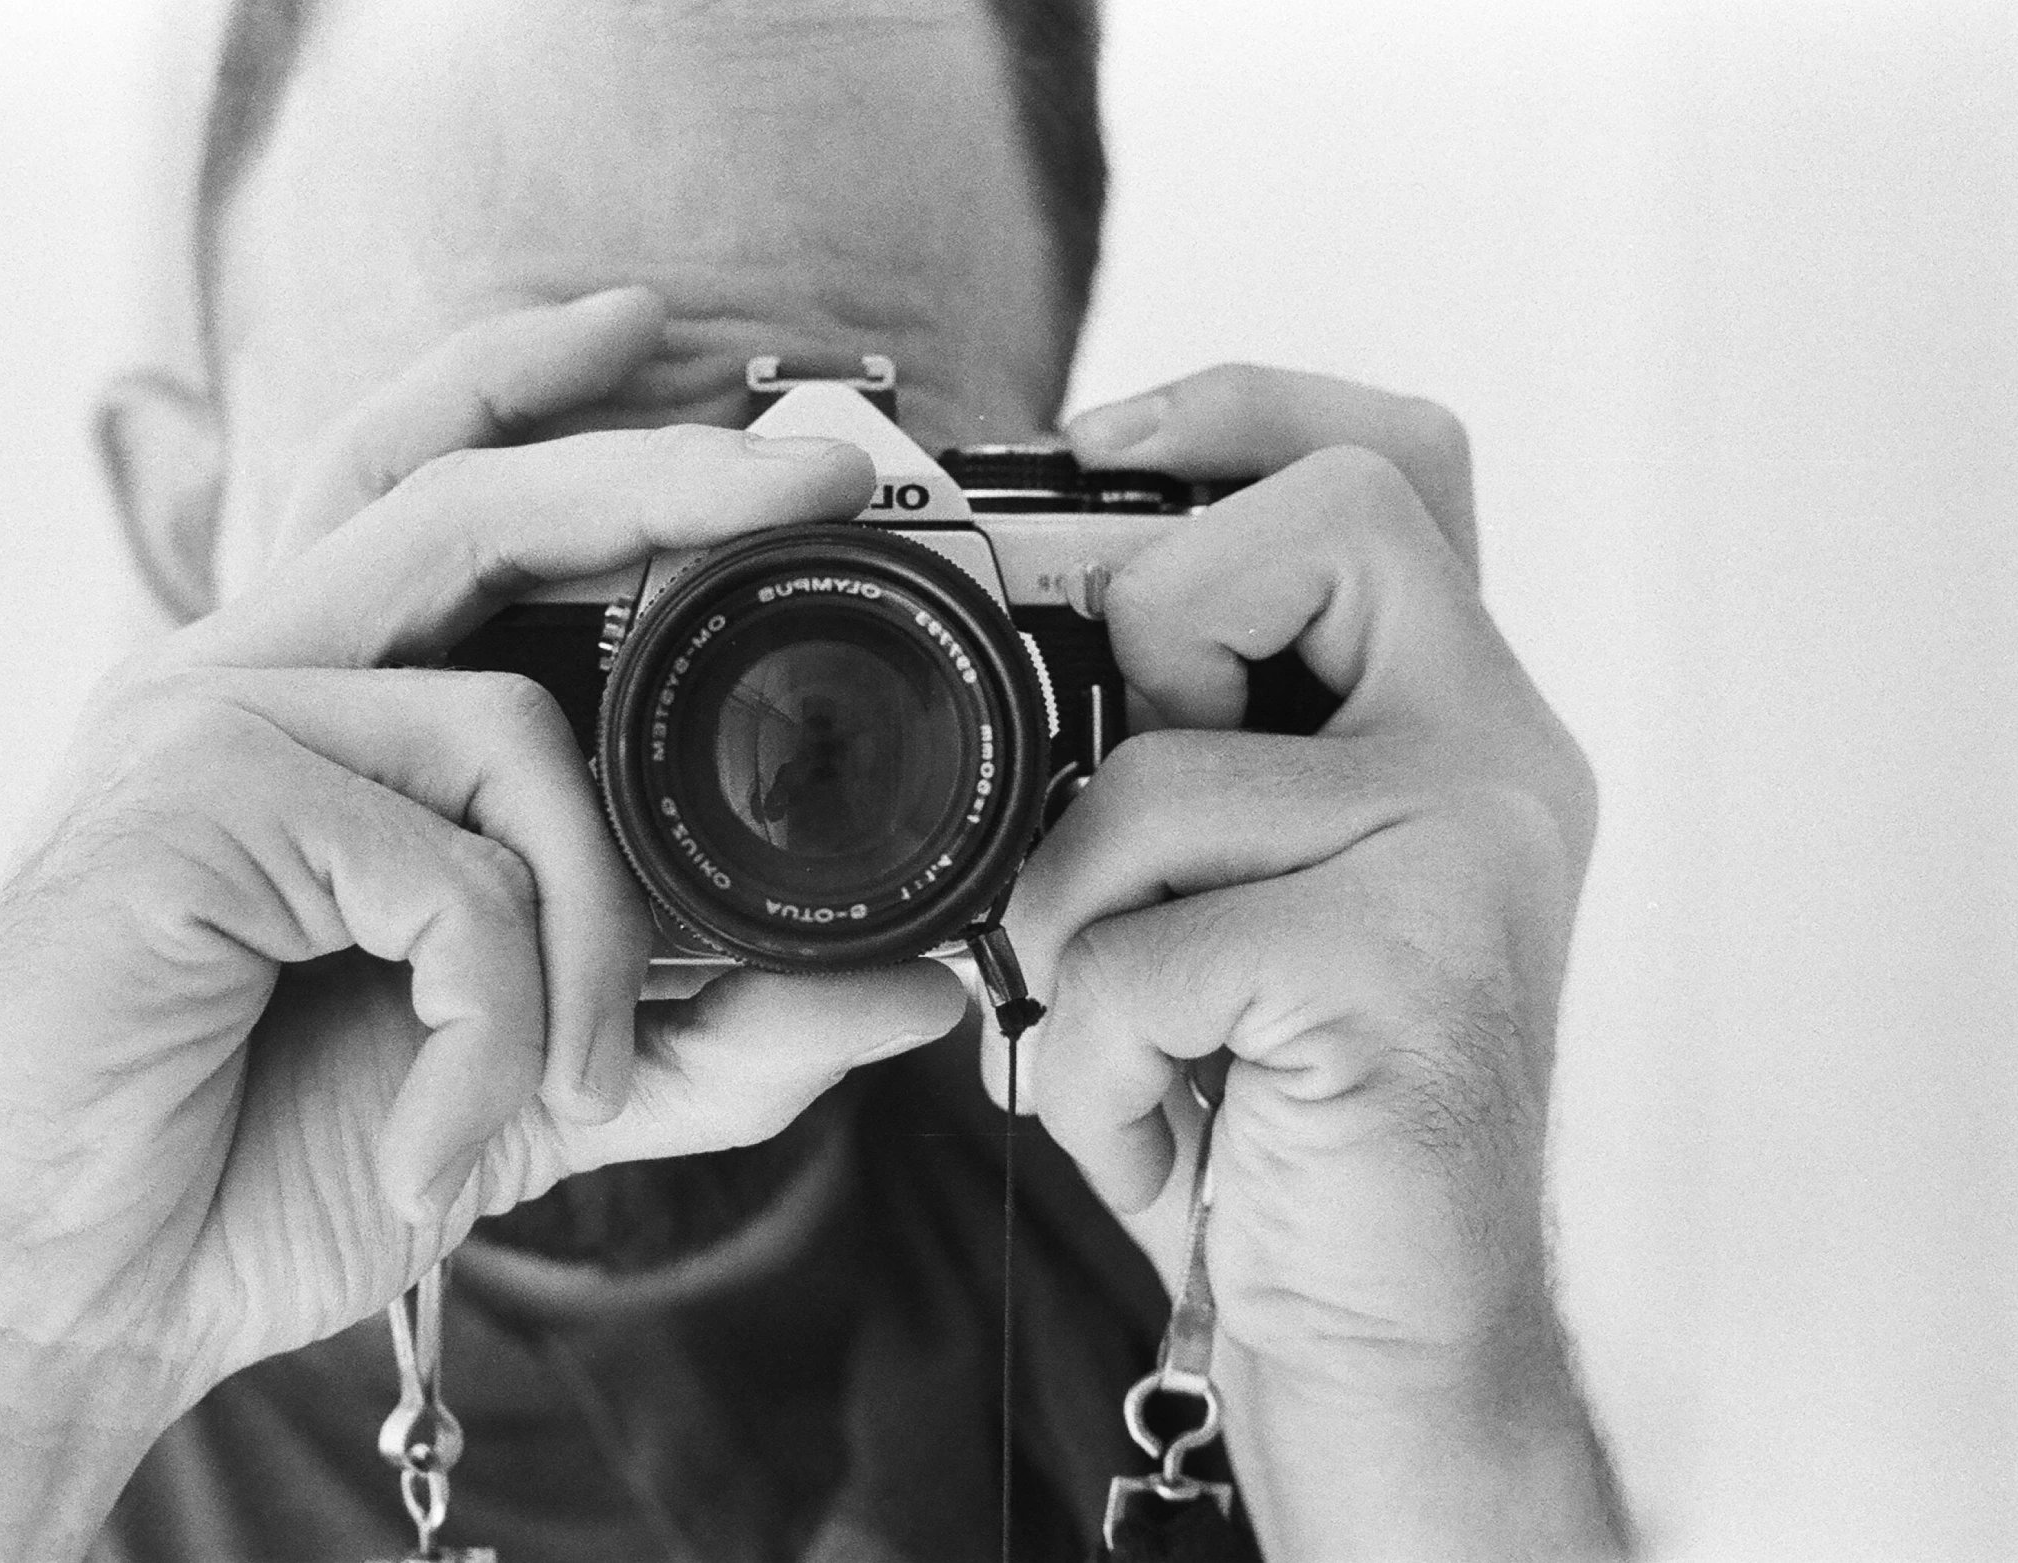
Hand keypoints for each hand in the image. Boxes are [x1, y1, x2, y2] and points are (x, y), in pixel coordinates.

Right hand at [0, 295, 962, 1562]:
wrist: (72, 1295)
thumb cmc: (266, 1156)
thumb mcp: (535, 1081)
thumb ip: (713, 1029)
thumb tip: (916, 981)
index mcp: (323, 701)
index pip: (431, 482)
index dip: (536, 387)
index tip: (665, 338)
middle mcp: (260, 675)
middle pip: (471, 498)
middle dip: (661, 471)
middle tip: (824, 471)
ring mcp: (211, 725)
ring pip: (509, 728)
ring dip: (597, 932)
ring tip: (577, 1087)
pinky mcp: (185, 807)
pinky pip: (446, 876)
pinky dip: (496, 1024)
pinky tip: (440, 1133)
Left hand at [1003, 366, 1626, 1555]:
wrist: (1383, 1327)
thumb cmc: (1276, 1099)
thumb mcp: (1226, 893)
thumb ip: (1178, 752)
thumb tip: (1012, 630)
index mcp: (1455, 717)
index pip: (1396, 462)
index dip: (1242, 409)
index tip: (1095, 442)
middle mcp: (1497, 757)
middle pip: (1331, 520)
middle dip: (1155, 628)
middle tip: (1127, 796)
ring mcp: (1469, 853)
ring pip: (1161, 773)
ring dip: (1071, 915)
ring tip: (1118, 1023)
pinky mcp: (1404, 969)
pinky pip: (1137, 948)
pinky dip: (1092, 1052)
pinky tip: (1152, 1114)